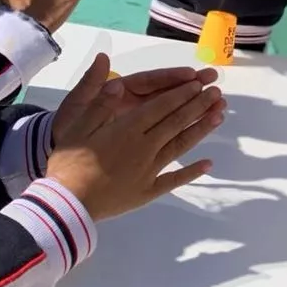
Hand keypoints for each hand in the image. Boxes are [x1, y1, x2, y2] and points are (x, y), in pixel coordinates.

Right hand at [46, 55, 225, 220]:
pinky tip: (209, 164)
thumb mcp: (77, 127)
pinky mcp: (148, 190)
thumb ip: (100, 105)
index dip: (181, 94)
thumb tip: (117, 83)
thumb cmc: (69, 163)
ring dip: (201, 130)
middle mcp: (144, 146)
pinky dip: (192, 172)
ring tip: (219, 116)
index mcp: (127, 129)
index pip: (161, 107)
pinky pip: (173, 179)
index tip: (198, 84)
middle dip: (198, 106)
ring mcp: (149, 170)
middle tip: (217, 93)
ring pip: (180, 145)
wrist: (67, 204)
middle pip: (176, 122)